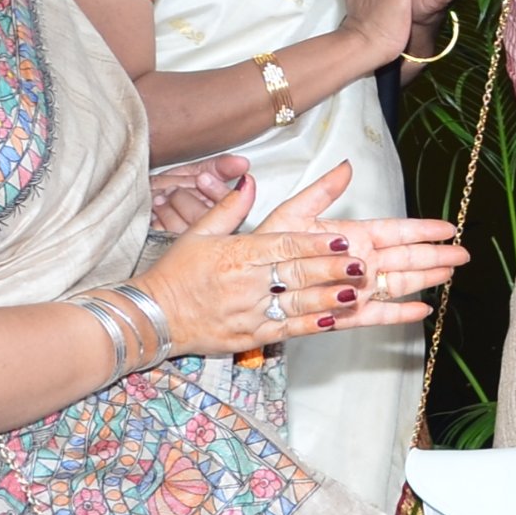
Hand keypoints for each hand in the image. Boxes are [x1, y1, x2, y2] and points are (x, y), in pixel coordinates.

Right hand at [133, 163, 467, 352]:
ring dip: (332, 298)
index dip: (314, 244)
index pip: (282, 246)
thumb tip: (251, 177)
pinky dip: (316, 324)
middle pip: (296, 274)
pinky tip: (340, 320)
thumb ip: (229, 207)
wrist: (150, 317)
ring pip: (298, 304)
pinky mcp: (250, 336)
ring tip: (362, 292)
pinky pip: (288, 330)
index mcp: (236, 254)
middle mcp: (245, 283)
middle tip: (365, 263)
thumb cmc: (176, 272)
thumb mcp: (198, 233)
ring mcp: (249, 312)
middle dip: (332, 269)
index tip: (342, 240)